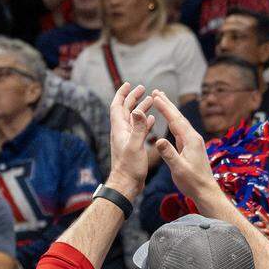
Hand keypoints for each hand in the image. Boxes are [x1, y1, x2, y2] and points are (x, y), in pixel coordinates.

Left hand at [107, 83, 155, 198]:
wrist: (126, 183)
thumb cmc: (130, 167)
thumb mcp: (135, 146)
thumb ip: (138, 128)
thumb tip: (138, 110)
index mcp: (120, 129)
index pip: (118, 106)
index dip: (122, 94)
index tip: (128, 84)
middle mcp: (122, 131)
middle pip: (126, 110)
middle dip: (133, 98)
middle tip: (142, 89)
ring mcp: (128, 139)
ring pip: (133, 119)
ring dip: (140, 109)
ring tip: (150, 101)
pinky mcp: (133, 146)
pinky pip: (138, 130)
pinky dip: (144, 122)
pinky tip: (151, 120)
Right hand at [151, 90, 218, 204]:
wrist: (205, 191)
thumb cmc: (192, 182)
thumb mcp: (178, 169)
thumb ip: (169, 154)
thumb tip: (158, 140)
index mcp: (191, 141)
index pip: (176, 120)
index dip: (165, 108)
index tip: (155, 96)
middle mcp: (193, 138)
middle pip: (178, 117)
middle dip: (167, 104)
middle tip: (156, 91)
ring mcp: (193, 143)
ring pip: (180, 123)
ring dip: (170, 111)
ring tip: (161, 101)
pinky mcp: (191, 148)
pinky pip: (180, 131)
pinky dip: (173, 122)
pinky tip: (170, 121)